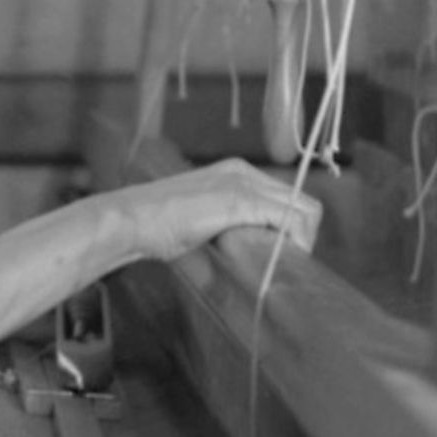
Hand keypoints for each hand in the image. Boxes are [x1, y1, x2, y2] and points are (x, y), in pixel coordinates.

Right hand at [107, 158, 321, 261]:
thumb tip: (246, 250)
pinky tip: (277, 259)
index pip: (285, 197)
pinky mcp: (240, 200)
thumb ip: (225, 225)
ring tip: (282, 265)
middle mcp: (243, 171)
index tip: (279, 254)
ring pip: (304, 210)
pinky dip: (295, 242)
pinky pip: (291, 219)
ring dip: (302, 241)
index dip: (290, 228)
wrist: (131, 220)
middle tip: (284, 263)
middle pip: (302, 202)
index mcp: (234, 172)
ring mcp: (243, 183)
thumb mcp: (200, 219)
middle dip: (302, 236)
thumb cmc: (155, 226)